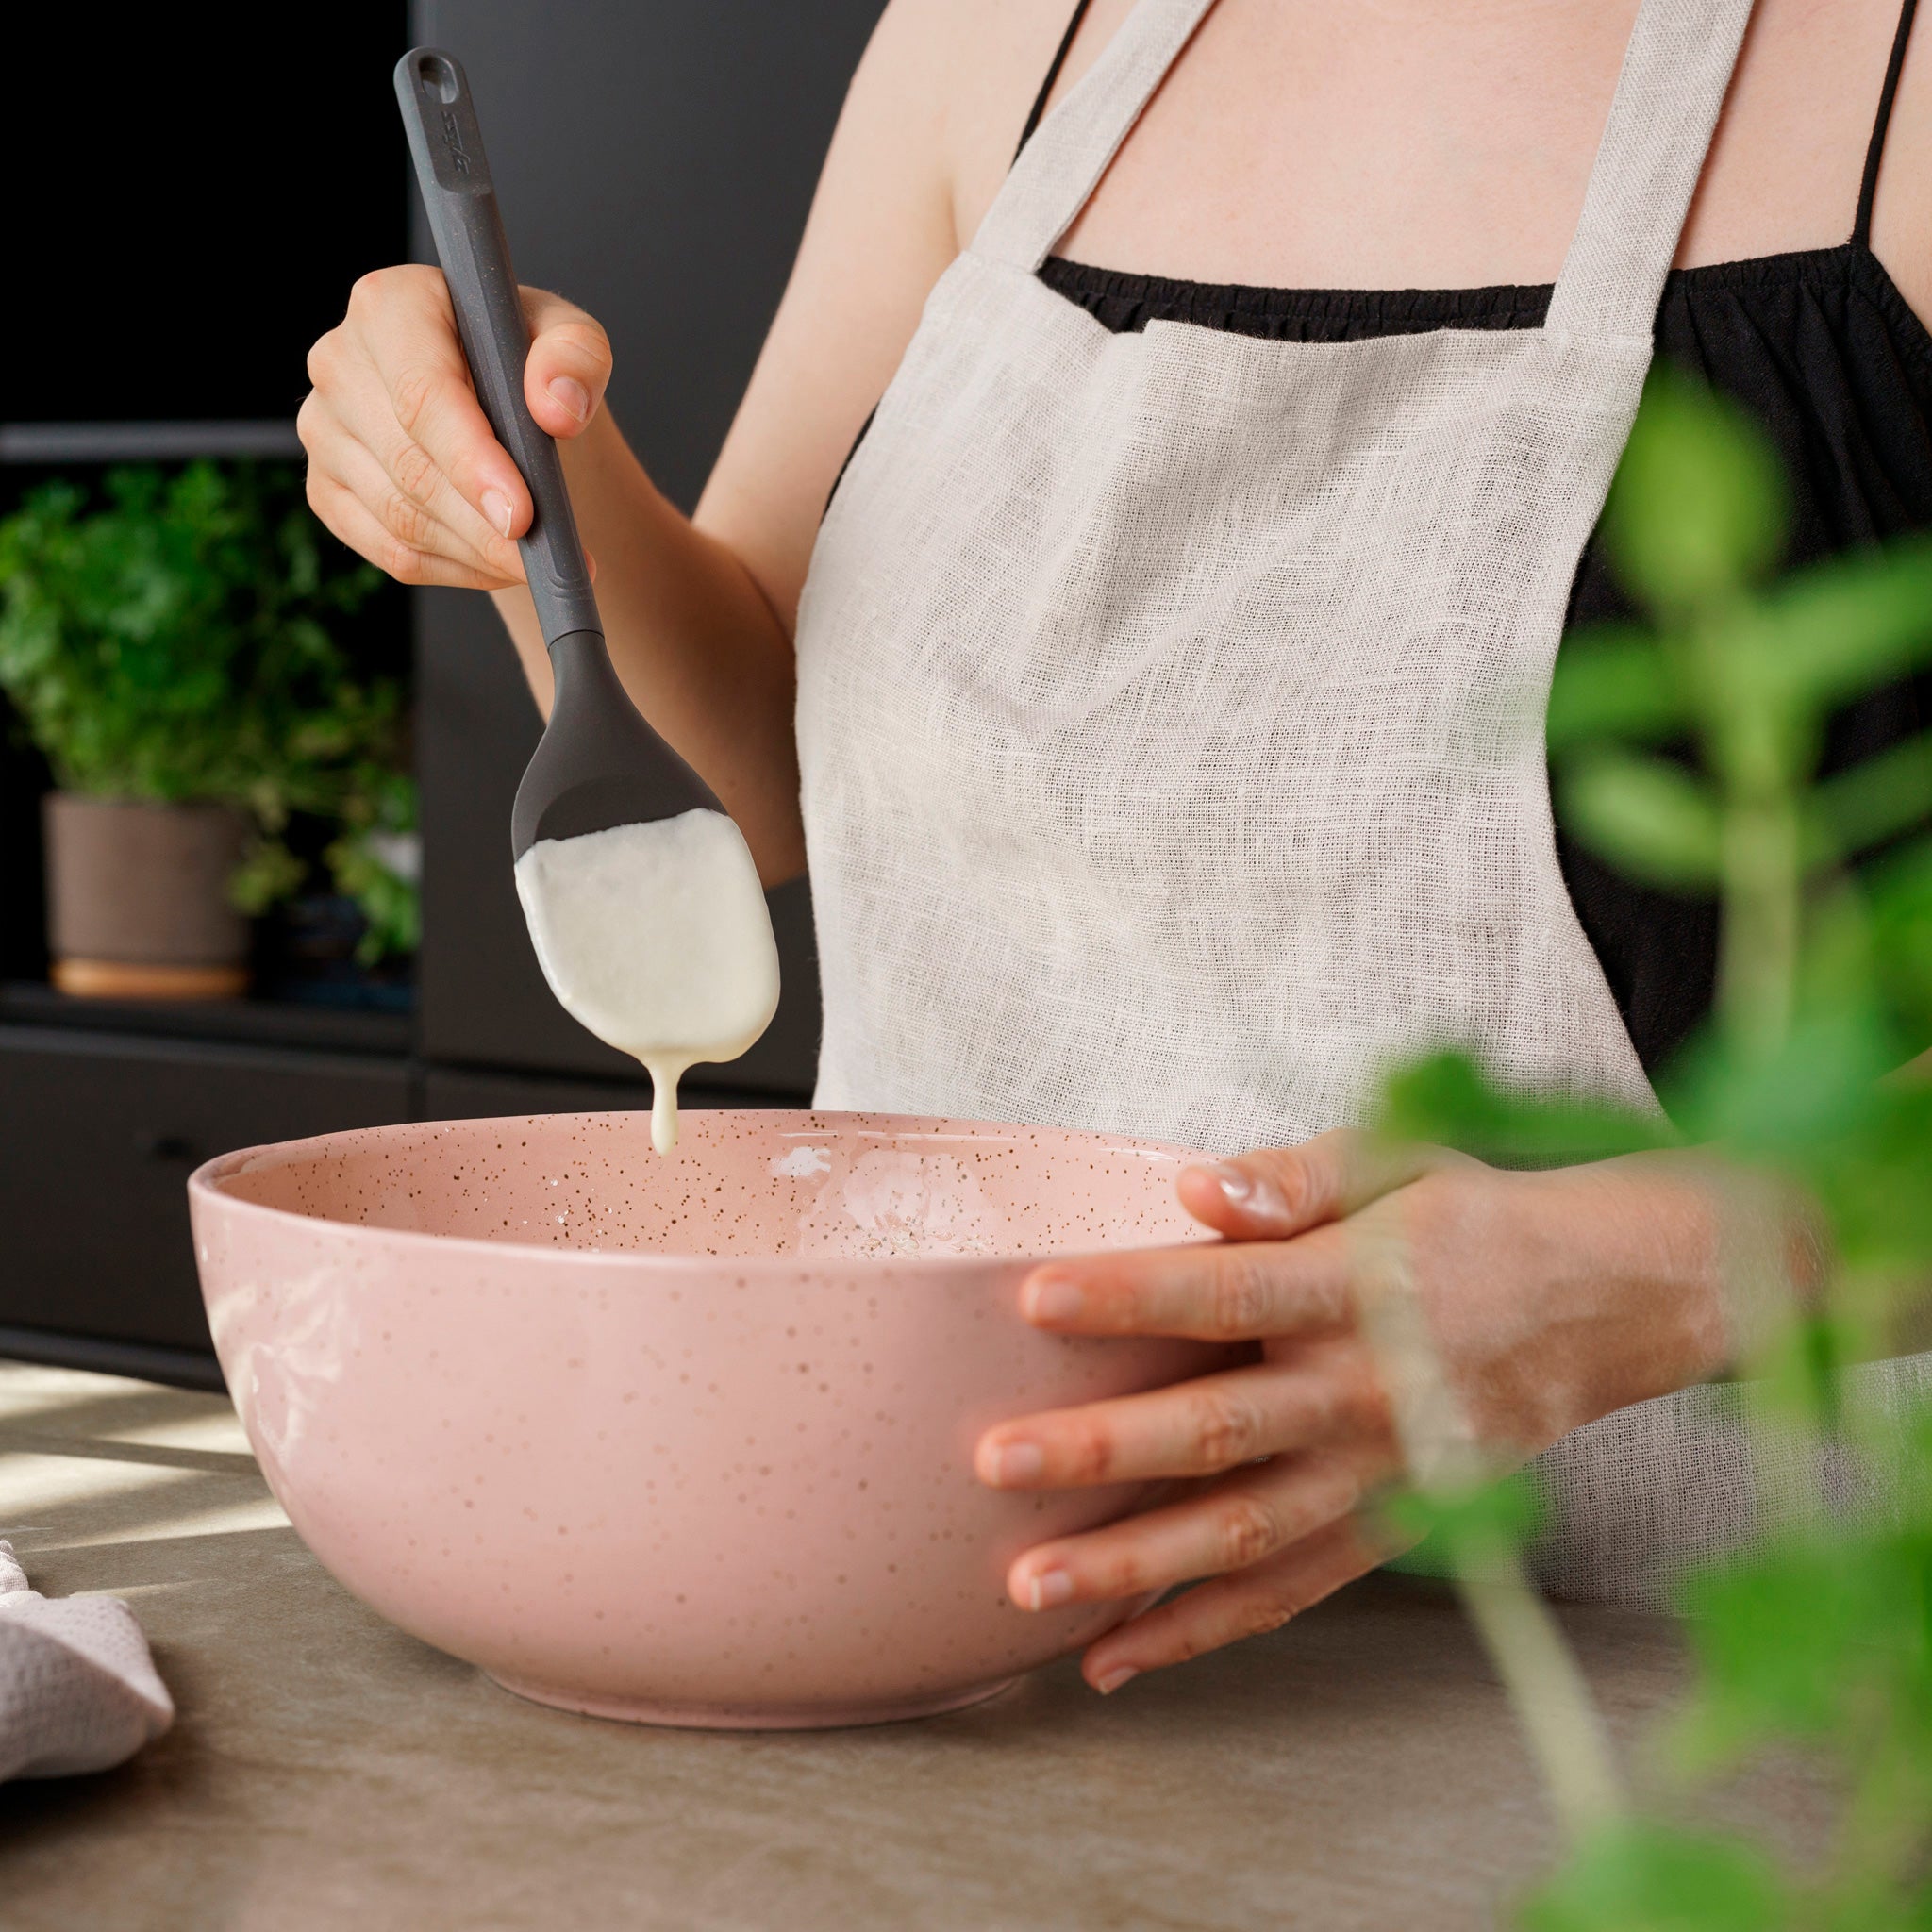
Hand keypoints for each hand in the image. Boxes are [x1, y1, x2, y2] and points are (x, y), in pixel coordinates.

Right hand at [298, 265, 611, 588]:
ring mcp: (324, 429)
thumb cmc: (530, 369)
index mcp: (391, 305)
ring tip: (535, 561)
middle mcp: (340, 361)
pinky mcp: (326, 489)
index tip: (522, 515)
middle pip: (411, 466)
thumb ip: (576, 358)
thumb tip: (557, 407)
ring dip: (477, 553)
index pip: (423, 395)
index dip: (473, 463)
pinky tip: (497, 564)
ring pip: (401, 518)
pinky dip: (454, 569)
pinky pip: (390, 552)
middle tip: (546, 558)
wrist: (504, 413)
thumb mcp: (573, 344)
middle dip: (485, 526)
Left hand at [974, 1131, 1731, 1695]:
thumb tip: (1198, 1189)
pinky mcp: (1386, 1528)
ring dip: (1133, 1565)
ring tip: (1026, 1585)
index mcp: (1355, 1286)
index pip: (1227, 1292)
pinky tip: (1110, 1654)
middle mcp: (1361, 1392)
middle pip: (1219, 1429)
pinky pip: (1287, 1593)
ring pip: (1243, 1534)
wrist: (1604, 1305)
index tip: (1035, 1298)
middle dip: (1102, 1450)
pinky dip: (1200, 1630)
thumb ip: (1296, 1176)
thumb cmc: (1470, 1221)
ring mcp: (1375, 1475)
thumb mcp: (1399, 1160)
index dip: (1132, 1296)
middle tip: (995, 1463)